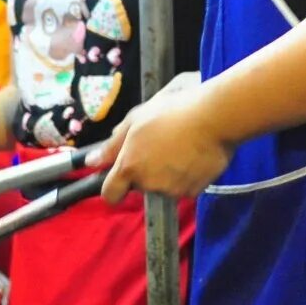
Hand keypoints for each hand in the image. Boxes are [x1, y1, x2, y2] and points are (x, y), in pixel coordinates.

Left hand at [94, 75, 231, 203]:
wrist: (213, 117)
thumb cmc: (172, 111)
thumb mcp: (137, 118)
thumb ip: (112, 145)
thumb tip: (92, 162)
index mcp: (129, 166)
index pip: (110, 194)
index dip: (114, 187)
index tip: (122, 176)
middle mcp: (147, 183)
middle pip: (140, 186)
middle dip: (147, 171)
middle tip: (161, 146)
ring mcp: (171, 190)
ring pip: (164, 186)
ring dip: (168, 173)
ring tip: (182, 148)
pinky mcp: (193, 191)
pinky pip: (185, 187)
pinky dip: (187, 176)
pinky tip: (195, 156)